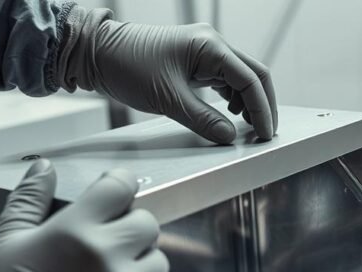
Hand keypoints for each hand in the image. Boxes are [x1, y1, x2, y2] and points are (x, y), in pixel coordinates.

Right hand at [0, 160, 169, 271]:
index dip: (119, 187)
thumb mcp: (5, 245)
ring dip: (140, 266)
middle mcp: (110, 263)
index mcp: (75, 234)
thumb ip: (29, 200)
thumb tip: (44, 168)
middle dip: (130, 229)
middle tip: (107, 246)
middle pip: (148, 224)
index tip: (116, 194)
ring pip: (159, 262)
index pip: (120, 188)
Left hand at [58, 8, 277, 144]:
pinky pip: (224, 79)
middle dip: (263, 105)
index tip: (265, 134)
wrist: (96, 53)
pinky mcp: (194, 61)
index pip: (251, 79)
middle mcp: (211, 44)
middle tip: (266, 132)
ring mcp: (203, 51)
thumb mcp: (168, 99)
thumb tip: (229, 137)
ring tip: (249, 127)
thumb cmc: (127, 66)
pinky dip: (233, 98)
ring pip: (241, 77)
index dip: (262, 110)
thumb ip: (203, 120)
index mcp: (210, 47)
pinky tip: (231, 114)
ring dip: (249, 101)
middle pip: (254, 74)